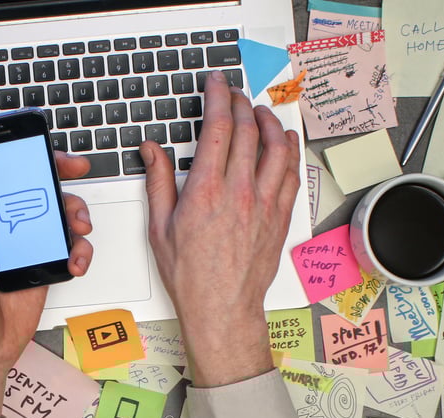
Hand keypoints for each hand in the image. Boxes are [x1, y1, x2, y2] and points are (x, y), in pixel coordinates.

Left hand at [0, 153, 92, 417]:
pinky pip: (67, 249)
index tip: (36, 150)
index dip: (17, 160)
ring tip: (79, 228)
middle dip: (58, 176)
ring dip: (74, 214)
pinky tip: (75, 263)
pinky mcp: (44, 268)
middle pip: (33, 190)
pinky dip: (78, 251)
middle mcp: (0, 232)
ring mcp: (25, 249)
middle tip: (76, 169)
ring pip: (56, 216)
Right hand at [141, 71, 300, 386]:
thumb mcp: (160, 228)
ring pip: (275, 147)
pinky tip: (284, 142)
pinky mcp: (279, 217)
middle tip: (234, 93)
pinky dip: (289, 150)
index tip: (216, 83)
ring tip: (259, 111)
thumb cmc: (190, 276)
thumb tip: (152, 150)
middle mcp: (239, 193)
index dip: (218, 97)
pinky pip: (291, 173)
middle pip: (248, 131)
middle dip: (241, 103)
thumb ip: (158, 182)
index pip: (217, 128)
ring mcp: (264, 204)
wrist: (221, 309)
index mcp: (205, 192)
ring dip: (268, 122)